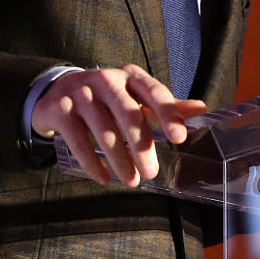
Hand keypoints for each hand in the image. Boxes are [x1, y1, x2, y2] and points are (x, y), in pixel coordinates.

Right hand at [31, 64, 206, 186]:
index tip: (180, 137)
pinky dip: (92, 163)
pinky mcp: (60, 109)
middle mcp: (107, 80)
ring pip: (104, 130)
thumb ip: (166, 105)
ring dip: (120, 160)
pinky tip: (104, 178)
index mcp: (131, 76)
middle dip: (142, 146)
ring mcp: (81, 93)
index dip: (168, 114)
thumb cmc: (108, 97)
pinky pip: (78, 141)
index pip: (154, 93)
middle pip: (129, 114)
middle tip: (152, 172)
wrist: (57, 91)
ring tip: (132, 181)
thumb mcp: (136, 96)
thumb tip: (202, 109)